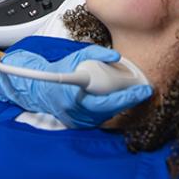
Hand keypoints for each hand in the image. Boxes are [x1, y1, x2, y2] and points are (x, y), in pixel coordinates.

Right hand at [0, 44, 152, 127]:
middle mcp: (76, 112)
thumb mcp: (74, 56)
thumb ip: (95, 54)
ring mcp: (77, 120)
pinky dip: (110, 108)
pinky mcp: (79, 124)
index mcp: (74, 95)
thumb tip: (116, 57)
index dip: (127, 97)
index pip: (107, 100)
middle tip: (143, 92)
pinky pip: (100, 118)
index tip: (142, 91)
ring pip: (106, 116)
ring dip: (120, 105)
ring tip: (132, 94)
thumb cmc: (55, 71)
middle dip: (129, 101)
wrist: (35, 87)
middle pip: (110, 111)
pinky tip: (117, 99)